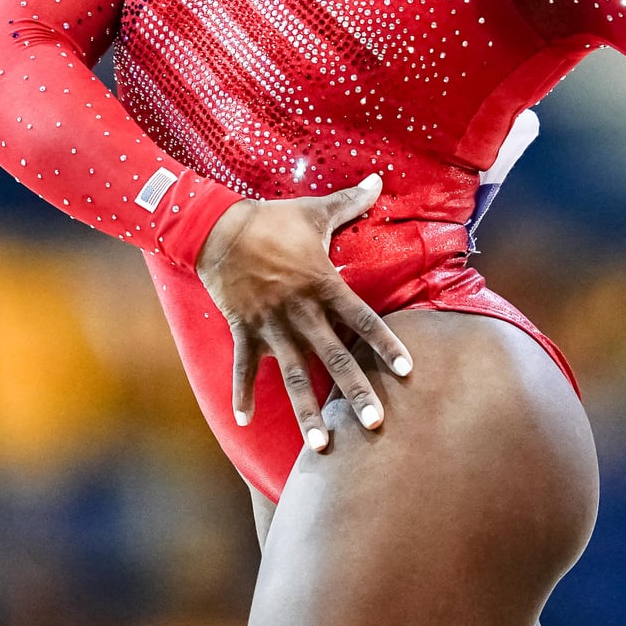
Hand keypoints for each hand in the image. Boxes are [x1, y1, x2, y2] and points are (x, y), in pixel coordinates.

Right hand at [193, 172, 412, 450]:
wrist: (217, 228)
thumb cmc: (273, 220)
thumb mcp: (315, 211)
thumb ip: (351, 202)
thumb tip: (380, 179)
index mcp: (324, 286)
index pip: (364, 321)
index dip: (387, 346)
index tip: (408, 372)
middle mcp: (301, 312)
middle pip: (335, 358)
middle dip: (355, 393)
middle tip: (376, 425)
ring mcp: (271, 326)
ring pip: (294, 377)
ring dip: (308, 412)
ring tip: (322, 446)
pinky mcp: (243, 331)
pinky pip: (243, 369)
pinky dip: (241, 394)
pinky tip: (242, 420)